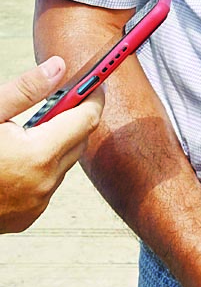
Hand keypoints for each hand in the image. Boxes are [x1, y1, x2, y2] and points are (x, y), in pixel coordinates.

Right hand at [0, 57, 103, 232]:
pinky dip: (41, 168)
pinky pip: (47, 185)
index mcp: (38, 155)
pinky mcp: (26, 218)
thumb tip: (58, 67)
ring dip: (55, 144)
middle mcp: (44, 184)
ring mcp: (36, 205)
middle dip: (72, 118)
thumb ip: (26, 90)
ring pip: (63, 164)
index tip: (97, 80)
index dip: (94, 95)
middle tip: (57, 100)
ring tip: (26, 133)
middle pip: (78, 141)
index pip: (87, 119)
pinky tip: (16, 160)